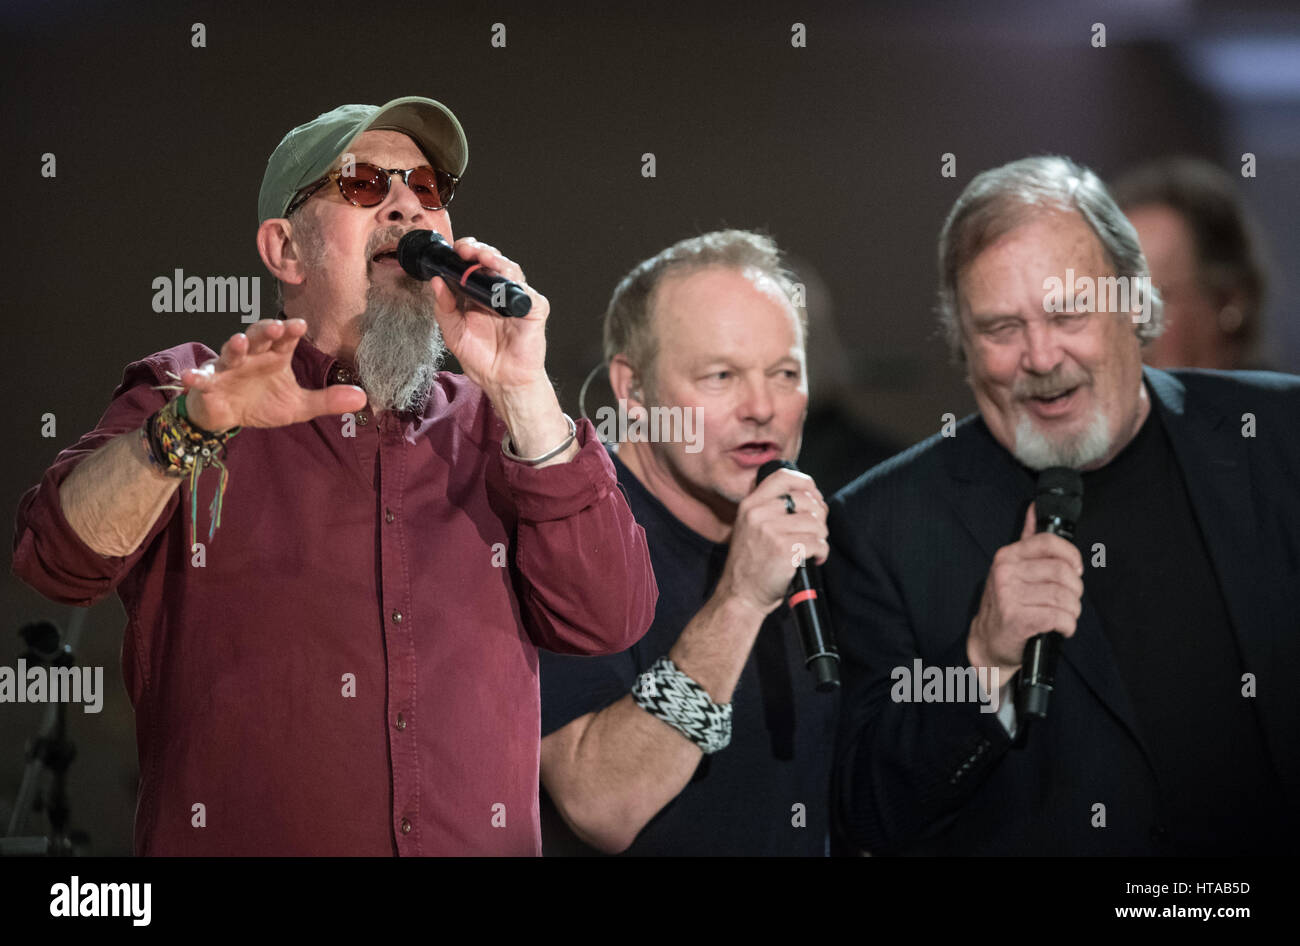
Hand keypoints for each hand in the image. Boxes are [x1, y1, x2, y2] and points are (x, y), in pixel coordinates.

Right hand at [181, 319, 367, 431]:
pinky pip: (201, 379)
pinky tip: (191, 377)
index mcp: (274, 356)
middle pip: (257, 337)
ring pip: (230, 352)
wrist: (227, 416)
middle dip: (264, 330)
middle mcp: (251, 356)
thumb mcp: (298, 406)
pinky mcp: (208, 384)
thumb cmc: (262, 403)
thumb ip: (327, 401)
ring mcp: (227, 368)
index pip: (284, 339)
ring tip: (239, 340)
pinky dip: (195, 377)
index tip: (300, 325)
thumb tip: (364, 399)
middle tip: (274, 325)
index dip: (290, 331)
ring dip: (234, 346)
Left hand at [429, 237, 550, 395]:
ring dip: (497, 261)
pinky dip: (517, 287)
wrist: (501, 381)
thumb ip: (444, 308)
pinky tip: (504, 284)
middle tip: (466, 251)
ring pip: (511, 270)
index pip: (473, 264)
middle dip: (479, 251)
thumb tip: (436, 282)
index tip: (453, 251)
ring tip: (482, 258)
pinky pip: (528, 294)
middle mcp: (498, 292)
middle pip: (493, 261)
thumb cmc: (483, 359)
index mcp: (478, 294)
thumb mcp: (453, 332)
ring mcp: (517, 299)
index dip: (465, 253)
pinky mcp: (534, 310)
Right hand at [715, 469, 828, 616]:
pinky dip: (822, 552)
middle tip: (816, 531)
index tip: (814, 497)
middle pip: (806, 500)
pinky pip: (818, 543)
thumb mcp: (750, 526)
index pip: (783, 477)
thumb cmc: (751, 563)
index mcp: (750, 505)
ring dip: (821, 536)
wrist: (740, 595)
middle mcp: (758, 514)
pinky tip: (814, 559)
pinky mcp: (784, 550)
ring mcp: (771, 531)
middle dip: (819, 516)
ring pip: (815, 522)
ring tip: (813, 547)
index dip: (805, 483)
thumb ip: (770, 508)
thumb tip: (811, 496)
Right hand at [967, 504, 1083, 681]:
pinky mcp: (1017, 619)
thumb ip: (1027, 539)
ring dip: (1072, 611)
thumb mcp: (1012, 568)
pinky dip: (1067, 626)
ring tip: (1063, 616)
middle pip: (1063, 572)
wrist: (989, 642)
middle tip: (1068, 600)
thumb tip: (1035, 507)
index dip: (1072, 556)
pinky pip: (1059, 617)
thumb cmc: (1006, 604)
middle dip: (1075, 591)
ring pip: (1064, 597)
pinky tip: (1060, 628)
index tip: (1076, 570)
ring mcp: (1009, 595)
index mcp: (1007, 556)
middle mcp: (1005, 572)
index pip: (1049, 542)